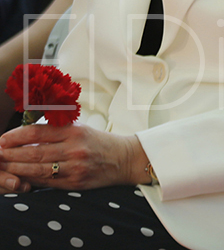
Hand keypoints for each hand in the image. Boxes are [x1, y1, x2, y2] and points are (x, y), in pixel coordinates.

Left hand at [0, 124, 149, 191]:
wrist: (124, 159)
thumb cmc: (98, 142)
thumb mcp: (81, 128)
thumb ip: (56, 129)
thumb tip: (25, 134)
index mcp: (75, 131)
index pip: (38, 131)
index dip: (16, 136)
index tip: (2, 139)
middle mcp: (75, 148)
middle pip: (35, 151)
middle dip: (11, 153)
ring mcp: (75, 167)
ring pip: (38, 168)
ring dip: (17, 168)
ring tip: (3, 166)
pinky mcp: (76, 182)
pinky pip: (48, 182)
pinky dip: (31, 180)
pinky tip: (20, 177)